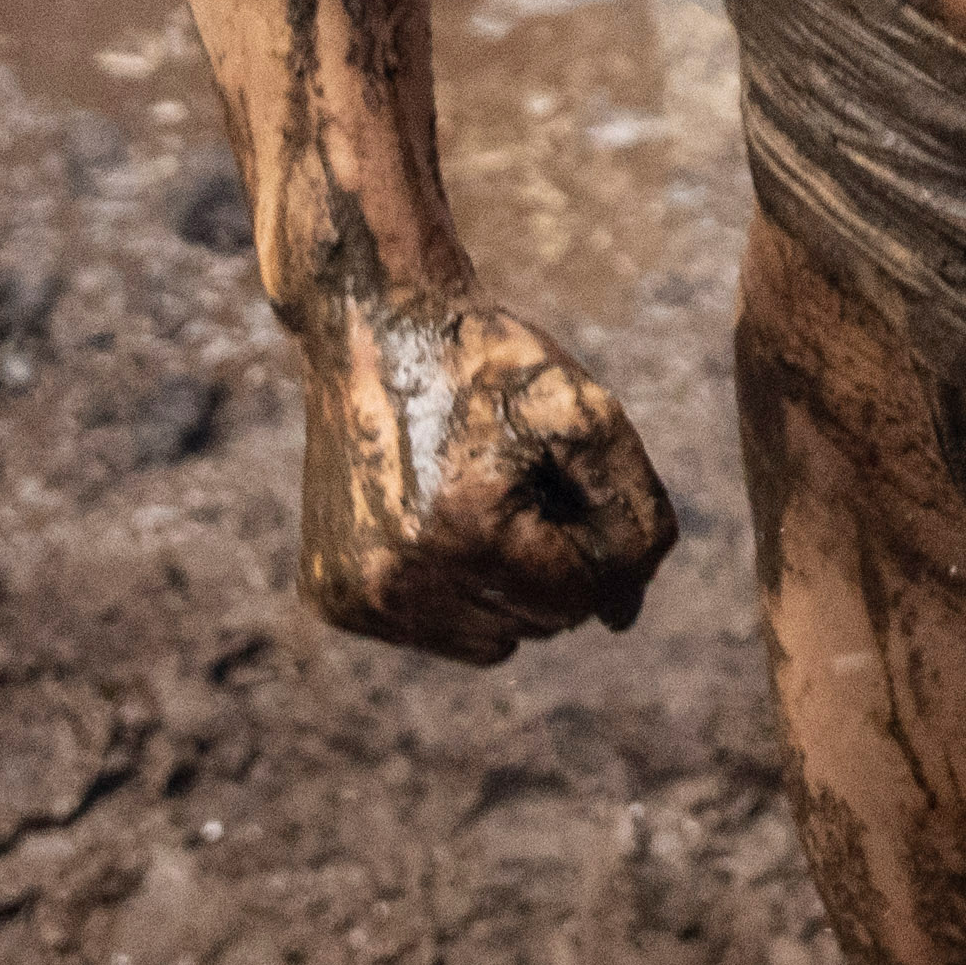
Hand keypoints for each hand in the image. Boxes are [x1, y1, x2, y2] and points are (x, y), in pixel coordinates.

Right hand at [290, 286, 674, 661]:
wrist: (373, 324)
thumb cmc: (488, 366)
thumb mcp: (585, 413)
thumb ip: (633, 515)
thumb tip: (622, 620)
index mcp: (464, 531)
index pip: (581, 594)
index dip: (592, 535)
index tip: (562, 473)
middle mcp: (399, 580)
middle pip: (538, 622)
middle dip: (551, 559)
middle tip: (514, 479)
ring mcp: (359, 597)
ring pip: (491, 640)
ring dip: (506, 583)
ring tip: (477, 501)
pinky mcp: (333, 597)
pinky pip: (433, 631)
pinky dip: (452, 587)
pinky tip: (435, 519)